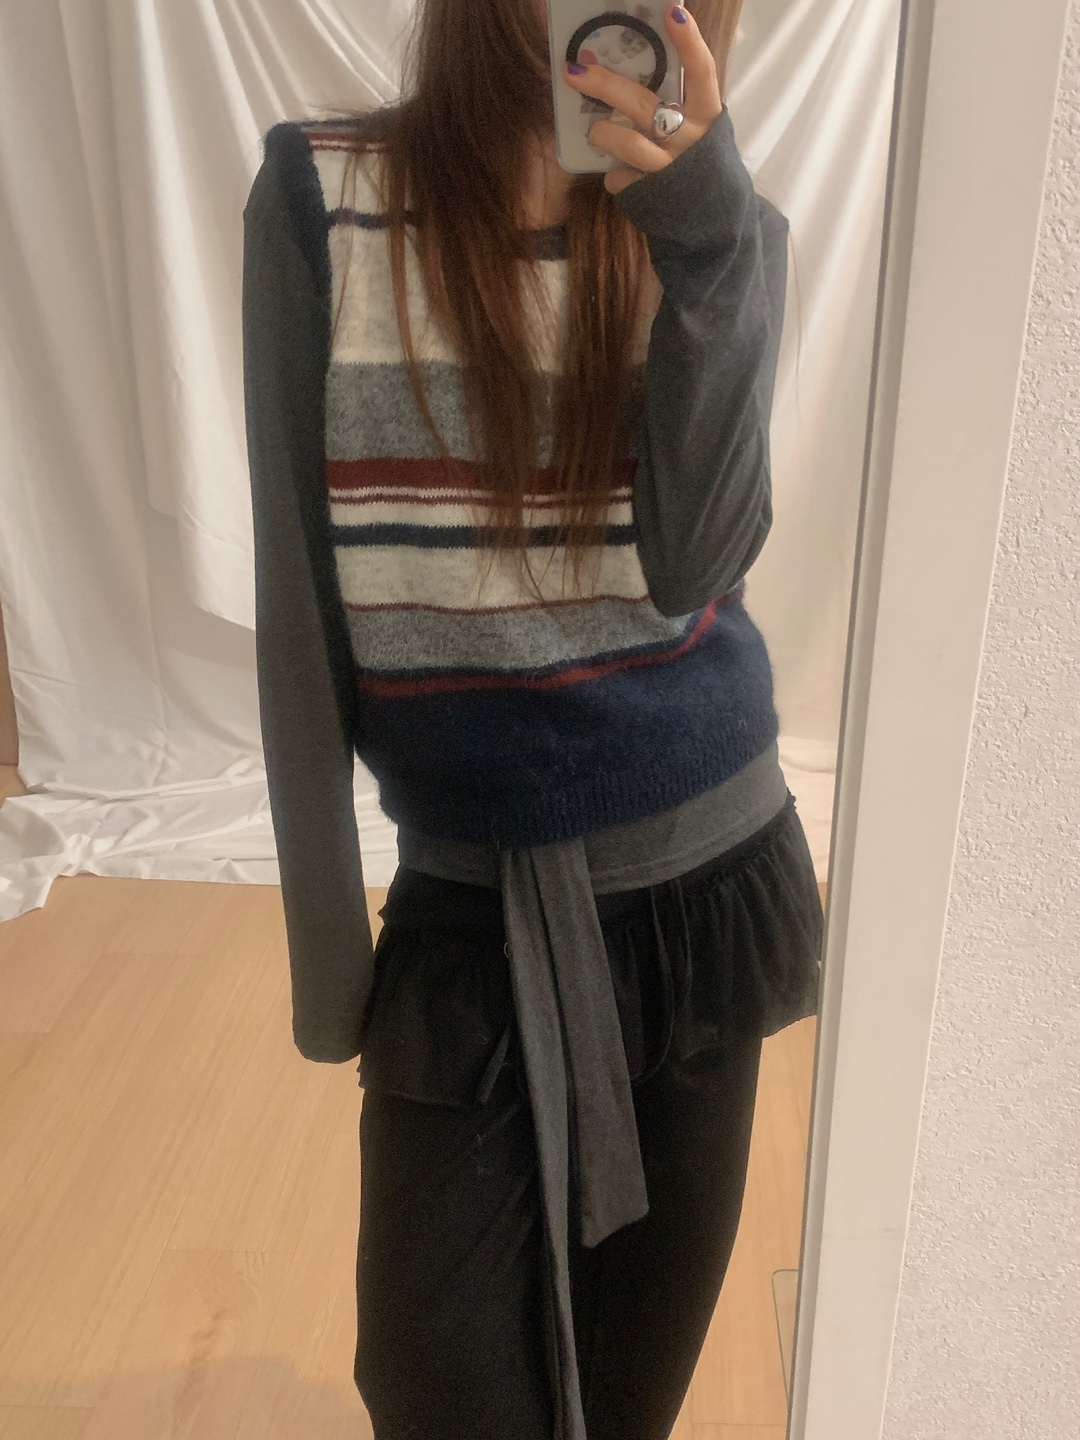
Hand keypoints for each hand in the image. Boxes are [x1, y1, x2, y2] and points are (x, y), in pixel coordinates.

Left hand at [561, 4, 722, 195]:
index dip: (689, 42)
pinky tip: (617, 174)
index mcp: (706, 114)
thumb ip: (675, 100)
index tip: (672, 11)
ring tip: (594, 131)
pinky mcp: (652, 195)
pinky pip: (621, 179)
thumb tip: (629, 63)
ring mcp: (671, 169)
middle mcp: (691, 140)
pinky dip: (614, 176)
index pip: (702, 72)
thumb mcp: (697, 126)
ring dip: (604, 134)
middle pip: (644, 104)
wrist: (712, 220)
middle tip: (574, 70)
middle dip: (605, 85)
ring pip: (630, 145)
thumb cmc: (698, 159)